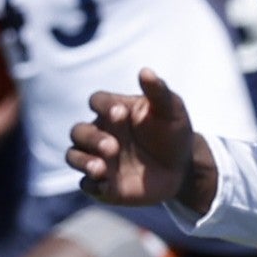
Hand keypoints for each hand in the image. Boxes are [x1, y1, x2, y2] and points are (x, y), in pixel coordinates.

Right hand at [67, 69, 210, 208]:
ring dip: (84, 161)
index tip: (121, 113)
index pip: (97, 102)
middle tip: (113, 146)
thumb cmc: (173, 133)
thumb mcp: (172, 111)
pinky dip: (92, 183)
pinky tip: (106, 184)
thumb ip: (158, 92)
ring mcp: (99, 158)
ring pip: (74, 156)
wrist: (183, 169)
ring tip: (101, 168)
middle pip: (79, 131)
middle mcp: (101, 133)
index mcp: (115, 111)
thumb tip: (145, 71)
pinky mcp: (102, 183)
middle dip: (92, 138)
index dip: (104, 106)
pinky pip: (86, 184)